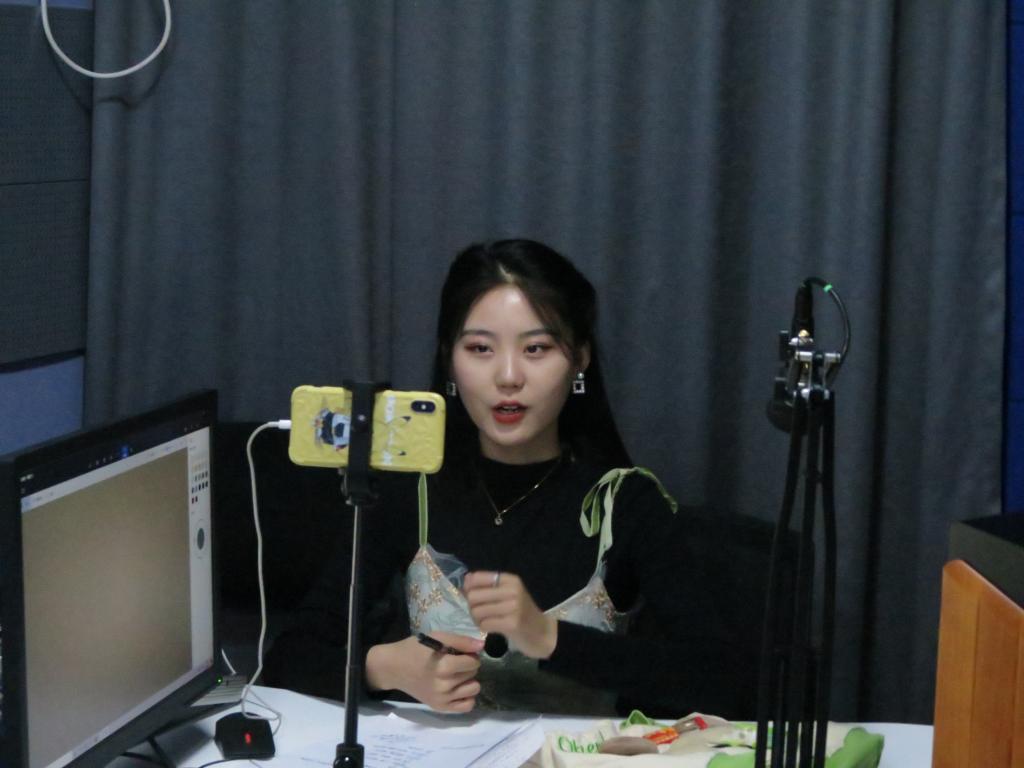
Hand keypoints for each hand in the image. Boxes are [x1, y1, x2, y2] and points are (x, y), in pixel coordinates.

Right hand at [365, 632, 483, 712]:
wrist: (393, 668)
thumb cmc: (415, 649)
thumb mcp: (437, 637)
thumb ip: (461, 641)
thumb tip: (482, 646)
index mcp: (443, 667)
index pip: (473, 662)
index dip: (470, 654)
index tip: (460, 652)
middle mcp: (444, 686)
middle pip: (473, 674)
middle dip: (467, 666)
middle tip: (454, 662)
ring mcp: (442, 699)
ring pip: (474, 689)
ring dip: (469, 680)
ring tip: (456, 675)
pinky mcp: (440, 708)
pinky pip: (467, 706)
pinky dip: (466, 697)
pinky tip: (458, 688)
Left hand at [464, 570, 557, 659]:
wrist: (542, 633)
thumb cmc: (521, 612)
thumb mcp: (507, 594)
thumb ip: (487, 586)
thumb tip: (465, 580)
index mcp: (510, 579)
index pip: (478, 577)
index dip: (469, 589)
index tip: (474, 598)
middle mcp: (513, 590)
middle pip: (474, 596)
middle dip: (471, 607)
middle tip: (479, 614)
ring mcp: (513, 607)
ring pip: (477, 611)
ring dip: (477, 619)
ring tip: (485, 621)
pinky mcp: (512, 624)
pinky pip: (484, 624)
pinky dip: (483, 628)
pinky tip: (491, 628)